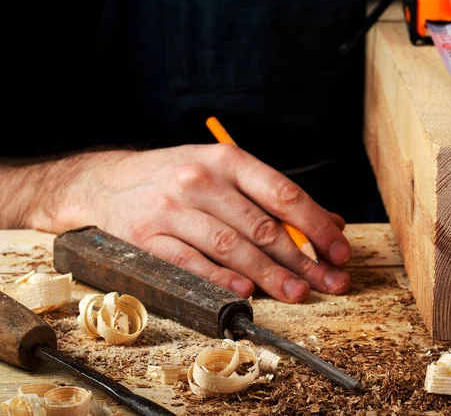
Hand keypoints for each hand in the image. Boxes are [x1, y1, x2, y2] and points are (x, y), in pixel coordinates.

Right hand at [25, 145, 352, 302]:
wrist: (108, 182)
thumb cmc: (177, 178)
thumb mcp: (223, 172)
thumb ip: (273, 197)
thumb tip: (329, 222)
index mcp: (227, 161)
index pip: (283, 194)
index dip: (317, 225)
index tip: (339, 251)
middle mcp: (200, 181)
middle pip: (261, 225)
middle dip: (301, 259)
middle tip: (328, 282)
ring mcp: (172, 209)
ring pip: (230, 246)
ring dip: (268, 274)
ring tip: (297, 292)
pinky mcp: (148, 238)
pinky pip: (190, 262)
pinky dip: (219, 279)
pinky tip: (245, 292)